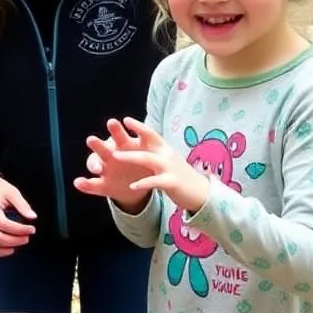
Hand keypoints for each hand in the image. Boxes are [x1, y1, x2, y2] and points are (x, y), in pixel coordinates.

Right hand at [0, 173, 35, 257]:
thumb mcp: (12, 192)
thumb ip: (22, 205)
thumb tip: (32, 217)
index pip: (4, 224)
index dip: (20, 229)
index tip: (32, 229)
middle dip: (15, 240)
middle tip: (28, 236)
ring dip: (9, 248)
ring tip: (21, 241)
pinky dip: (1, 251)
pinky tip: (12, 248)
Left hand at [75, 117, 210, 213]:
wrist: (201, 192)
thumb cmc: (179, 174)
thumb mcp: (168, 160)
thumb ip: (155, 151)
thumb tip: (143, 141)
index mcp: (165, 149)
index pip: (151, 133)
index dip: (139, 126)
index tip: (126, 119)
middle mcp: (167, 155)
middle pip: (147, 143)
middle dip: (129, 138)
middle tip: (111, 134)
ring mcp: (170, 168)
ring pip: (148, 159)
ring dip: (131, 156)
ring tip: (115, 156)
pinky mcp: (172, 183)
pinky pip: (155, 181)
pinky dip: (143, 184)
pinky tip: (131, 186)